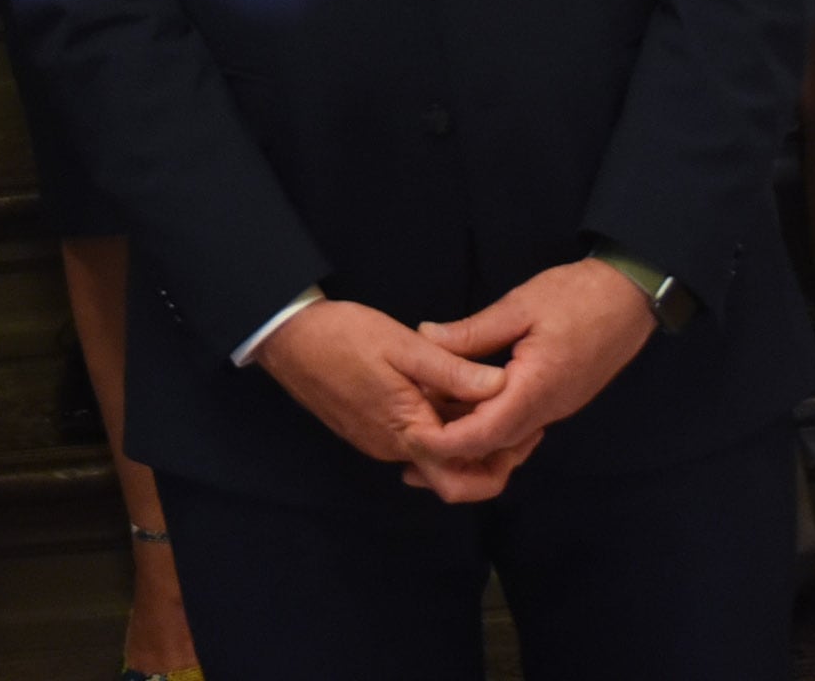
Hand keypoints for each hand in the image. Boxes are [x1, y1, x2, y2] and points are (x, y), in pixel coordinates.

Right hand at [254, 298, 507, 494]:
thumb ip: (452, 370)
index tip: (527, 428)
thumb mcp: (403, 345)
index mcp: (406, 432)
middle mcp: (394, 449)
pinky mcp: (371, 430)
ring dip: (465, 439)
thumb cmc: (343, 337)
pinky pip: (416, 440)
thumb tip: (502, 386)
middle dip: (489, 456)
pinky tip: (454, 395)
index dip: (500, 459)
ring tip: (492, 400)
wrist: (287, 337)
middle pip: (452, 476)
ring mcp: (380, 443)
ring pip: (435, 457)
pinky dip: (442, 428)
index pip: (462, 478)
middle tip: (518, 421)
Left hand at [406, 259, 658, 490]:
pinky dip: (491, 427)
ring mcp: (556, 409)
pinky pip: (520, 427)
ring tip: (431, 428)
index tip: (411, 437)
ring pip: (507, 442)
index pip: (484, 434)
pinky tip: (466, 410)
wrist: (632, 296)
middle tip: (409, 442)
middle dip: (452, 452)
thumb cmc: (578, 295)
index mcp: (535, 388)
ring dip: (471, 442)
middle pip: (494, 449)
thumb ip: (473, 332)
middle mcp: (547, 410)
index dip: (446, 443)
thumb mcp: (520, 305)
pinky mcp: (559, 401)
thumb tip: (424, 337)